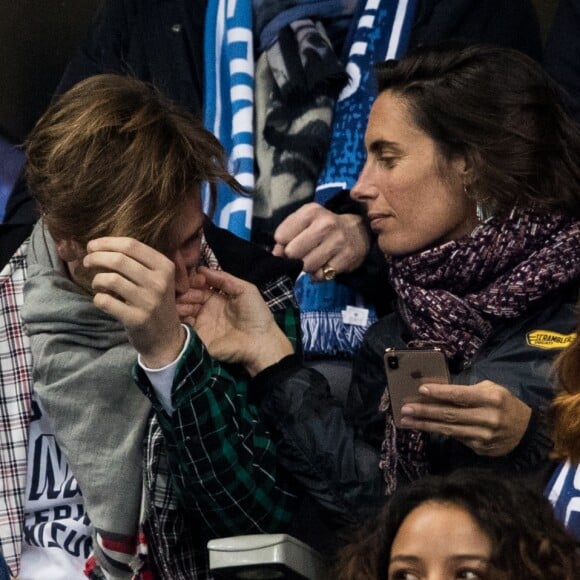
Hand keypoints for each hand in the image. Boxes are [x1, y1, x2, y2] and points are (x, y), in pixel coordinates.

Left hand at [83, 237, 184, 367]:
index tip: (92, 246)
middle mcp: (159, 282)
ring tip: (97, 284)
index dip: (106, 242)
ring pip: (110, 279)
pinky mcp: (136, 319)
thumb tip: (101, 246)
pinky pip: (105, 301)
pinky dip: (98, 298)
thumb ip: (137, 261)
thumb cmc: (155, 302)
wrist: (166, 337)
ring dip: (96, 279)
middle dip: (96, 257)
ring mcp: (149, 301)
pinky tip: (102, 299)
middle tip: (87, 262)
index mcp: (165, 267)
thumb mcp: (157, 278)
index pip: (131, 245)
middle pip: (119, 259)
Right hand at [188, 267, 293, 375]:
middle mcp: (207, 309)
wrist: (260, 342)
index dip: (195, 281)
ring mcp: (202, 323)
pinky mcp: (198, 337)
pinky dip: (179, 319)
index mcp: (217, 297)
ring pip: (183, 310)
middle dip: (185, 292)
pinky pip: (184, 327)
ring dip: (180, 304)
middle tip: (184, 292)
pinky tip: (181, 313)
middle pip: (189, 297)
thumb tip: (202, 269)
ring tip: (183, 303)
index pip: (199, 286)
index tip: (196, 279)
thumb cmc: (256, 314)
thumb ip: (225, 279)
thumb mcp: (245, 289)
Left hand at [272, 203, 369, 280]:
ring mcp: (338, 241)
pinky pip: (321, 275)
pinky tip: (325, 265)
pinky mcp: (346, 258)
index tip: (291, 243)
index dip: (282, 244)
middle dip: (294, 257)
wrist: (359, 230)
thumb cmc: (324, 227)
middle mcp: (325, 224)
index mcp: (310, 212)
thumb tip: (277, 254)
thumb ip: (286, 235)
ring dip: (307, 267)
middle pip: (293, 252)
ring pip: (307, 266)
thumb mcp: (305, 222)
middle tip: (303, 254)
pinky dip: (319, 274)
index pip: (281, 236)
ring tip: (315, 259)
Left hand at [399, 381, 531, 455]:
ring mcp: (483, 436)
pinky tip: (423, 427)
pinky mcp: (480, 448)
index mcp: (491, 399)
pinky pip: (455, 438)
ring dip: (425, 424)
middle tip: (405, 409)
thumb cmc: (504, 404)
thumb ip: (468, 390)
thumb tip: (440, 392)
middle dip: (425, 411)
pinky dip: (438, 431)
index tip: (421, 390)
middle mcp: (487, 418)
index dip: (440, 393)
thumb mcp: (492, 390)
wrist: (526, 432)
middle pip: (450, 414)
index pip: (460, 395)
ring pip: (448, 429)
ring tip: (407, 420)